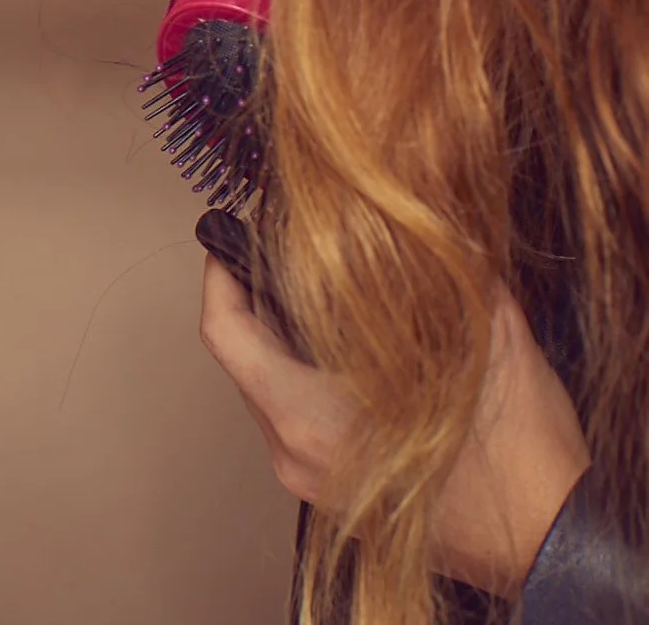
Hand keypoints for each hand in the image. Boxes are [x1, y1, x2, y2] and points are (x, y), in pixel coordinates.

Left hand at [200, 256, 589, 595]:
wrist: (554, 546)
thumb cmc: (519, 470)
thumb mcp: (489, 348)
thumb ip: (447, 281)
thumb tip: (428, 228)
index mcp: (309, 418)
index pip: (227, 336)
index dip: (219, 279)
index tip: (226, 244)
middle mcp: (296, 454)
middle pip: (244, 364)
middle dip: (256, 306)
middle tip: (275, 260)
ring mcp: (312, 481)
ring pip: (269, 395)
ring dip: (284, 347)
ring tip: (315, 304)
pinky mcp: (336, 494)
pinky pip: (297, 424)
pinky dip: (308, 384)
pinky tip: (348, 360)